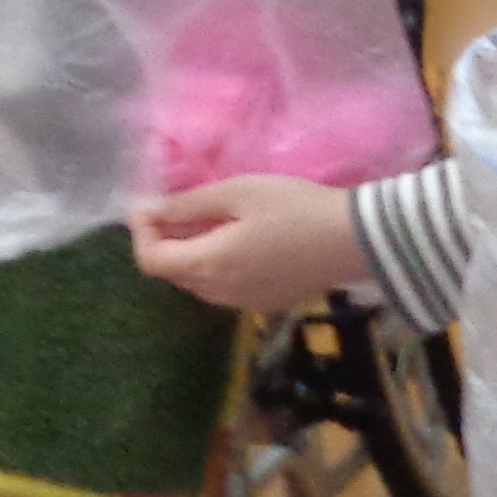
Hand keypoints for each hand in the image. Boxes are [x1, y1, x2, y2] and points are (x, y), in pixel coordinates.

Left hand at [129, 174, 378, 311]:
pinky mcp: (265, 303)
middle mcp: (220, 293)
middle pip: (172, 274)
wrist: (355, 240)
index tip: (148, 205)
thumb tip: (152, 210)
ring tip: (204, 222)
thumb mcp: (239, 192)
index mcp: (209, 264)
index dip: (141, 232)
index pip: (151, 260)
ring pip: (197, 283)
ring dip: (189, 255)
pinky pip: (223, 288)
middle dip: (163, 242)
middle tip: (174, 208)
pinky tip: (234, 242)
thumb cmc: (295, 208)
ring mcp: (243, 303)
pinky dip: (215, 267)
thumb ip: (190, 204)